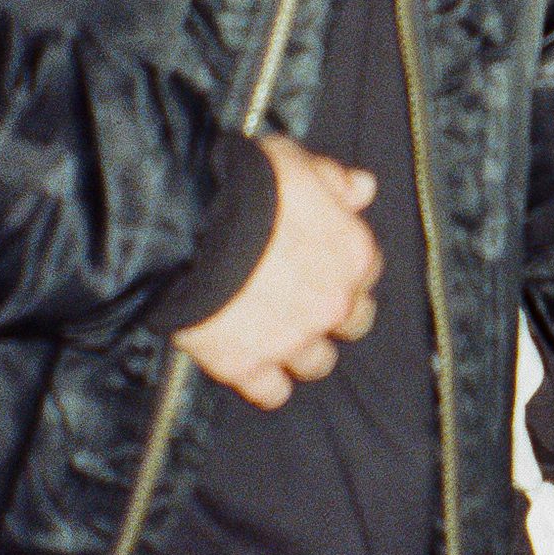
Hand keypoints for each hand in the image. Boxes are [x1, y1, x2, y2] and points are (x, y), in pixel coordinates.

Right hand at [173, 134, 381, 410]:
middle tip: (304, 302)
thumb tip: (363, 189)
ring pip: (317, 363)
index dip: (343, 268)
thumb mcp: (293, 162)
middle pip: (353, 323)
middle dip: (333, 314)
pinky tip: (253, 367)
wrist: (187, 227)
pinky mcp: (248, 367)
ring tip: (277, 336)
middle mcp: (332, 303)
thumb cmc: (243, 186)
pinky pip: (271, 392)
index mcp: (352, 254)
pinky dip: (264, 384)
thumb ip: (332, 179)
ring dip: (302, 352)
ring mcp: (292, 340)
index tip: (322, 263)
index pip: (366, 271)